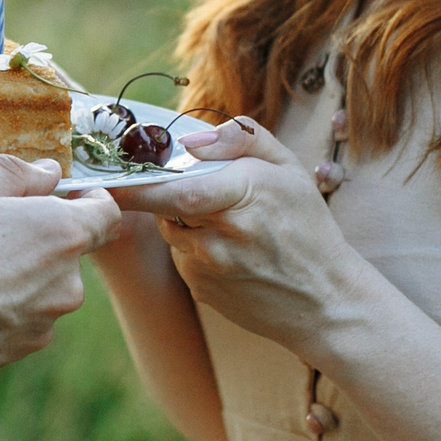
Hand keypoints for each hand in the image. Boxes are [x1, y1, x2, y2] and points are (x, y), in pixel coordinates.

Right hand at [0, 155, 121, 403]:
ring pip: (38, 287)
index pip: (106, 213)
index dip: (86, 198)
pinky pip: (15, 319)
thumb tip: (46, 173)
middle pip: (66, 251)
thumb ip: (13, 174)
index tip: (54, 194)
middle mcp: (65, 286)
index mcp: (60, 235)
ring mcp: (42, 326)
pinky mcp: (15, 356)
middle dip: (33, 237)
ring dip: (11, 275)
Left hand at [109, 116, 373, 364]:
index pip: (181, 189)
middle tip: (146, 181)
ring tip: (224, 221)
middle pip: (166, 205)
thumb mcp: (289, 169)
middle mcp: (224, 236)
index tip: (114, 175)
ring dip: (182, 218)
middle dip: (151, 192)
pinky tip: (229, 251)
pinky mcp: (201, 290)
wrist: (326, 301)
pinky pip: (181, 256)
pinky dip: (193, 246)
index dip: (142, 183)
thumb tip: (191, 140)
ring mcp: (209, 268)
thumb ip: (241, 139)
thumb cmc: (309, 228)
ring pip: (171, 229)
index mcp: (247, 196)